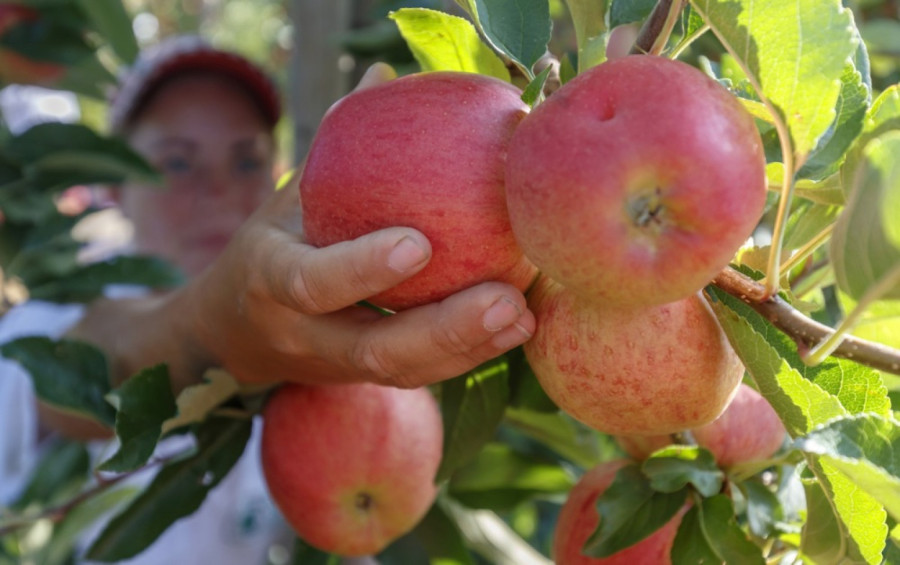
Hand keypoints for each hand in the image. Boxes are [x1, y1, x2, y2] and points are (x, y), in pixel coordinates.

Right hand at [187, 179, 534, 387]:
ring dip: (470, 349)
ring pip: (405, 373)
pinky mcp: (370, 379)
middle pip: (374, 350)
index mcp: (271, 280)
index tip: (419, 243)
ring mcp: (340, 366)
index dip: (360, 268)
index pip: (311, 281)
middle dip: (443, 329)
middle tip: (505, 297)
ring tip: (521, 313)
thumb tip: (386, 75)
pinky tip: (519, 323)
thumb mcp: (287, 196)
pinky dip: (471, 354)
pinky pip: (422, 376)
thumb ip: (333, 145)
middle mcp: (305, 335)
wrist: (234, 334)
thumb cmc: (273, 245)